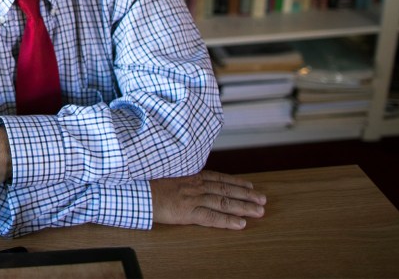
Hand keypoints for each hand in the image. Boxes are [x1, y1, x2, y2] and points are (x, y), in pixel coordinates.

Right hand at [151, 170, 265, 228]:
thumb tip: (187, 180)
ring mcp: (193, 198)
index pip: (218, 178)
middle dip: (246, 195)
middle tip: (263, 200)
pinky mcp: (188, 212)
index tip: (249, 185)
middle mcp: (195, 185)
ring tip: (259, 211)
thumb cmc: (147, 183)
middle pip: (226, 190)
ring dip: (244, 207)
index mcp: (190, 176)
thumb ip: (180, 177)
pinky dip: (228, 221)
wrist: (135, 191)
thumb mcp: (166, 174)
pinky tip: (241, 224)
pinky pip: (212, 217)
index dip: (236, 182)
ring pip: (224, 202)